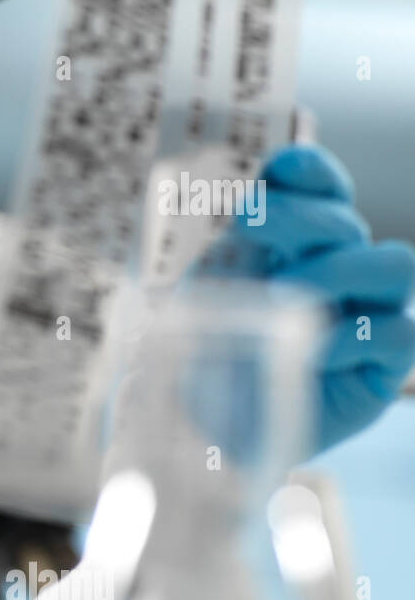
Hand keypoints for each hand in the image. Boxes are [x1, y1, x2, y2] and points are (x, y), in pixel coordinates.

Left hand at [198, 144, 414, 453]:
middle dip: (300, 218)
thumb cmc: (206, 356)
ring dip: (337, 269)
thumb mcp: (205, 295)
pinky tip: (307, 353)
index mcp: (294, 244)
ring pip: (394, 262)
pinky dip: (347, 336)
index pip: (320, 189)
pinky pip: (395, 331)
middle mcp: (339, 269)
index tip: (280, 171)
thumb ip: (237, 249)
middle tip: (251, 231)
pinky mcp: (383, 364)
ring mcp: (368, 313)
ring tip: (288, 296)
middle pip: (347, 221)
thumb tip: (262, 199)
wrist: (206, 429)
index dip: (311, 172)